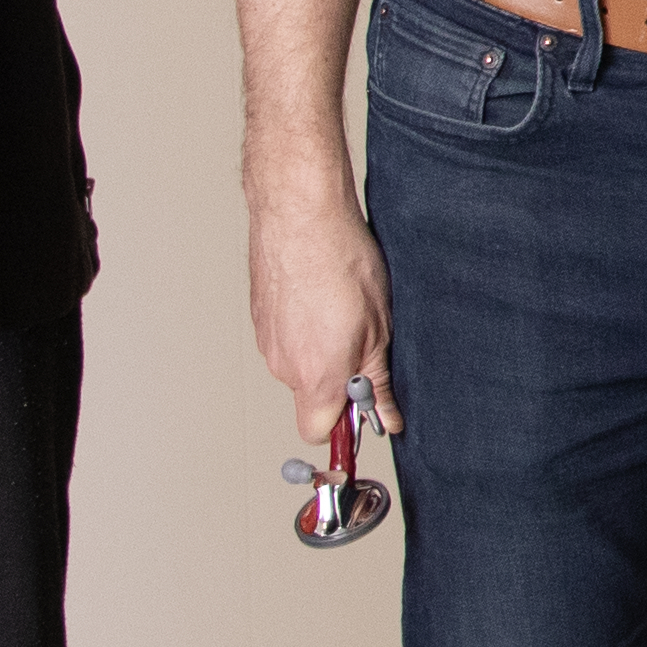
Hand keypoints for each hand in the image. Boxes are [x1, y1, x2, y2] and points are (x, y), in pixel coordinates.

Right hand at [248, 169, 399, 467]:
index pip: (318, 433)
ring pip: (298, 366)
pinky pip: (285, 340)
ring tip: (344, 313)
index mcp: (315, 376)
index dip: (343, 425)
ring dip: (322, 352)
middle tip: (365, 347)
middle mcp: (283, 366)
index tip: (365, 406)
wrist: (300, 213)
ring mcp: (266, 341)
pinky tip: (324, 299)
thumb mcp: (380, 328)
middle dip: (338, 383)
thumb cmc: (341, 261)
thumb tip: (386, 416)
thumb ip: (379, 381)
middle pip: (310, 398)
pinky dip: (305, 329)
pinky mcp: (260, 318)